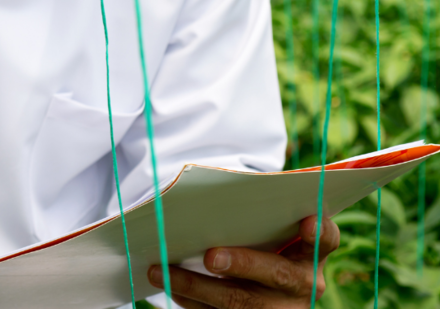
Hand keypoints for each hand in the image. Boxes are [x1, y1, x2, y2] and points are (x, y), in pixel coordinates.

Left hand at [147, 215, 340, 307]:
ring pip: (239, 303)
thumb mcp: (268, 232)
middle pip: (276, 274)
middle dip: (242, 264)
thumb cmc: (260, 244)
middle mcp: (303, 285)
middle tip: (211, 257)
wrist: (264, 289)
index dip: (319, 231)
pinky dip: (191, 302)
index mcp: (310, 255)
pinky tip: (169, 288)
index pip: (325, 240)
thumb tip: (214, 190)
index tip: (307, 219)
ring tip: (162, 271)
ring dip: (197, 287)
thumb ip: (257, 216)